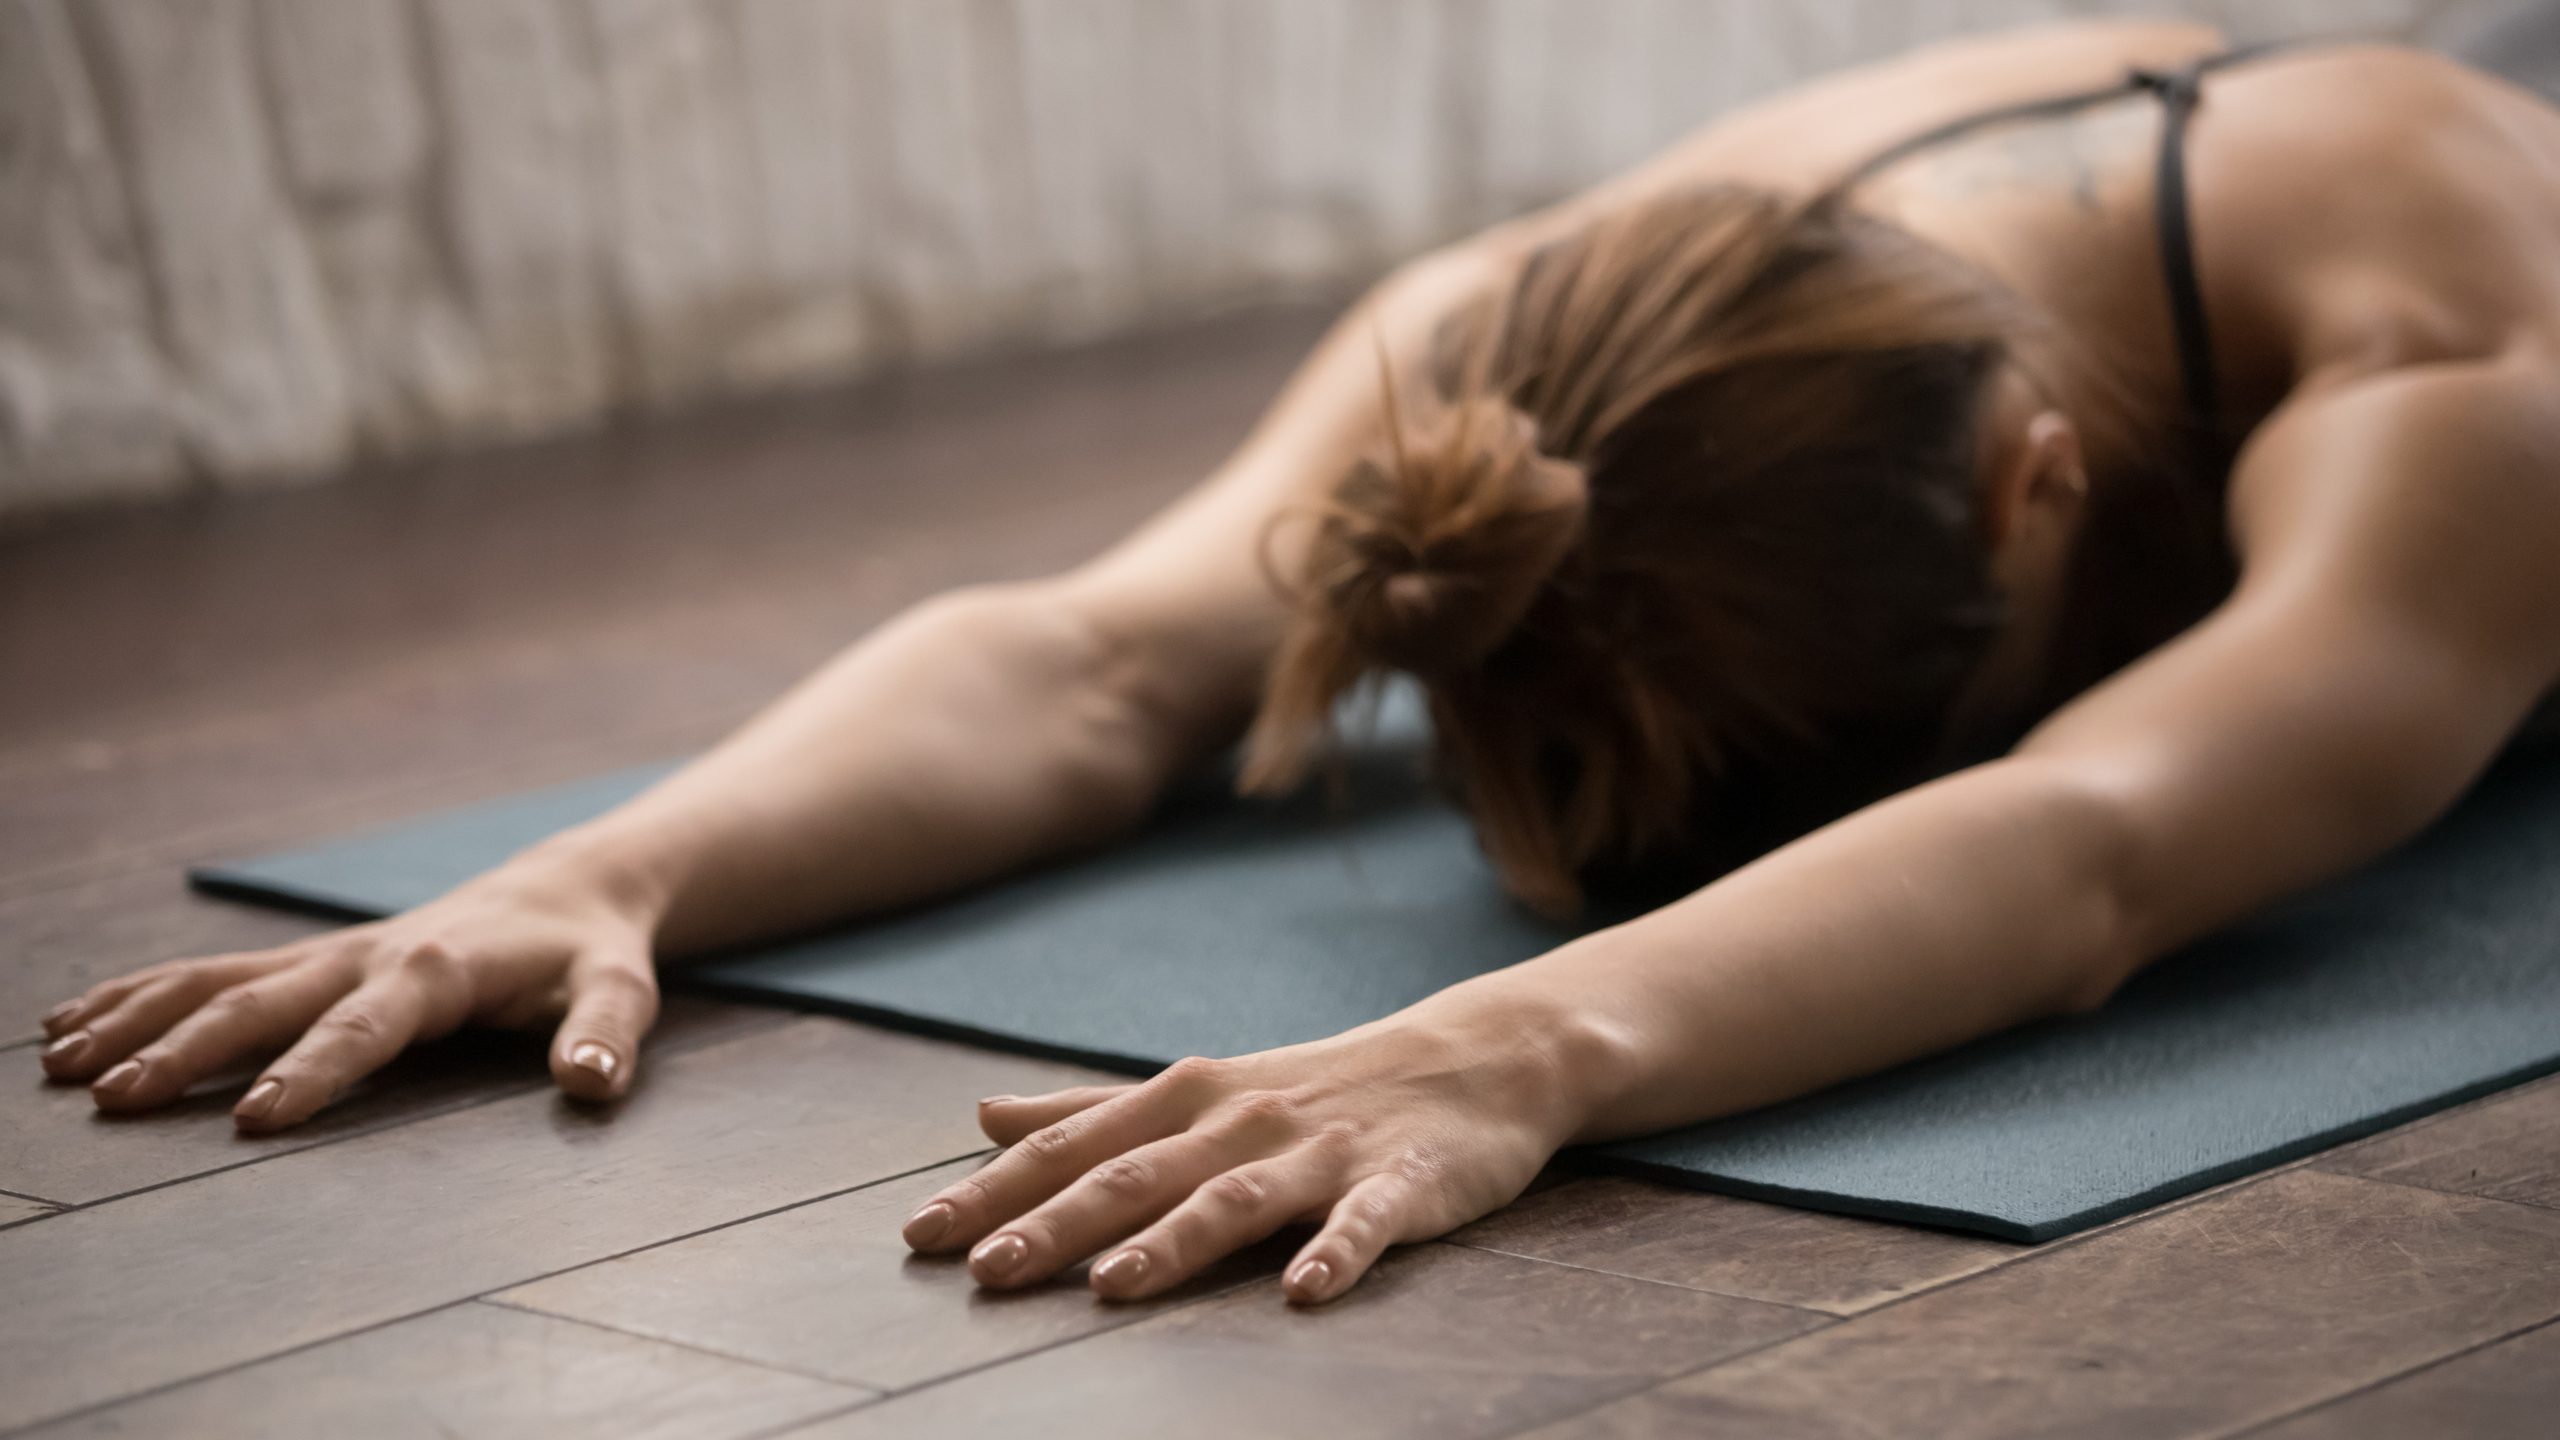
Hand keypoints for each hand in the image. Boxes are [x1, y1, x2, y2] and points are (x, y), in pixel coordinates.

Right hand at [37, 846, 664, 1129]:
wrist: (567, 889)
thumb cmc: (589, 955)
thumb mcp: (620, 992)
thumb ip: (607, 1037)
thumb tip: (592, 1082)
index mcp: (435, 971)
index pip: (363, 1028)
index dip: (314, 1071)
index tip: (256, 1119)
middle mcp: (366, 956)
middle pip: (262, 1001)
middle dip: (189, 1049)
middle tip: (117, 1097)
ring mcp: (328, 955)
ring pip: (215, 980)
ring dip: (138, 1018)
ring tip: (62, 1063)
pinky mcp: (309, 960)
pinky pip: (209, 971)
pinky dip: (137, 992)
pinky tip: (72, 1021)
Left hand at [897, 990, 1601, 1304]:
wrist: (1472, 1058)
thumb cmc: (1317, 1086)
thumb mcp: (1197, 1088)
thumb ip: (1090, 1109)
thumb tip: (983, 1113)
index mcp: (1189, 1098)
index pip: (1077, 1146)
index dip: (998, 1190)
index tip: (922, 1235)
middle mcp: (1243, 1120)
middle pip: (1139, 1173)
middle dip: (1059, 1222)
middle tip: (987, 1273)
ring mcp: (1323, 1153)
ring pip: (1237, 1197)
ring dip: (1173, 1240)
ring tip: (1112, 1286)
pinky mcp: (1401, 1184)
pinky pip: (1366, 1223)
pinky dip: (1335, 1254)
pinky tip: (1303, 1295)